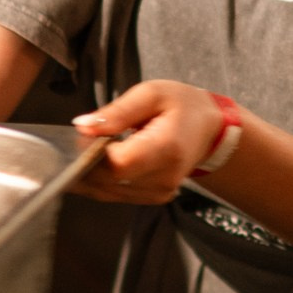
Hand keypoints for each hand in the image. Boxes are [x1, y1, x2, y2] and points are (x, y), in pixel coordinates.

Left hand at [71, 80, 225, 205]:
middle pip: (108, 181)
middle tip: (87, 138)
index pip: (118, 163)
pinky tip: (104, 162)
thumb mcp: (151, 94)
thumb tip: (84, 126)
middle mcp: (165, 177)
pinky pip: (114, 195)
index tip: (87, 134)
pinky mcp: (153, 198)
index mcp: (167, 148)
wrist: (208, 130)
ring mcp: (160, 192)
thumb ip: (117, 112)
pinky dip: (102, 180)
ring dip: (92, 172)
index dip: (93, 152)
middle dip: (88, 161)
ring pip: (106, 191)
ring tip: (97, 147)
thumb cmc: (182, 107)